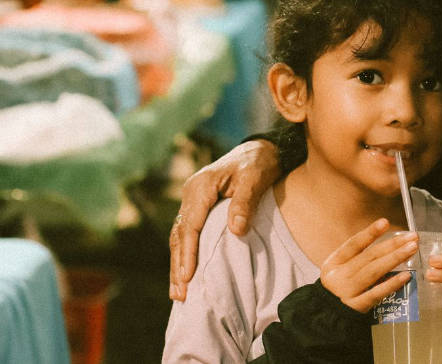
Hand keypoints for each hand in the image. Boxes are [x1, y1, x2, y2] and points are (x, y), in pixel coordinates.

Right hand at [168, 139, 280, 300]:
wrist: (261, 148)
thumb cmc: (259, 162)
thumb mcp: (255, 178)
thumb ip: (245, 202)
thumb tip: (236, 230)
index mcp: (201, 186)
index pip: (190, 225)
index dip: (188, 252)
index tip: (188, 277)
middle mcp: (191, 193)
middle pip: (179, 234)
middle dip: (178, 265)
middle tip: (180, 294)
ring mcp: (192, 200)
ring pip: (180, 236)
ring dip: (178, 264)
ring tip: (179, 293)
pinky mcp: (199, 207)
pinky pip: (188, 233)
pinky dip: (185, 253)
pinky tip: (186, 273)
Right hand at [319, 221, 418, 312]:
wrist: (326, 317)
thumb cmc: (340, 287)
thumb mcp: (340, 269)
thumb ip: (359, 257)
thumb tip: (391, 243)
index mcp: (334, 263)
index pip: (353, 244)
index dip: (369, 233)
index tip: (386, 222)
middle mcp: (339, 276)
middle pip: (369, 257)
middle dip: (392, 245)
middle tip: (412, 237)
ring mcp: (347, 292)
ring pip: (374, 272)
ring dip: (395, 258)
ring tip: (412, 249)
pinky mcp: (355, 308)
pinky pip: (375, 294)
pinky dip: (391, 284)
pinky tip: (406, 275)